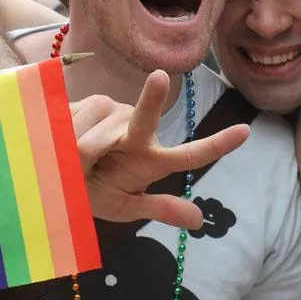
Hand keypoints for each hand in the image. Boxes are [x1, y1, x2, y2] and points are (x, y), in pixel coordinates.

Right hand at [72, 71, 249, 226]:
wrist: (54, 175)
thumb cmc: (94, 191)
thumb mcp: (125, 207)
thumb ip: (160, 209)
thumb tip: (199, 221)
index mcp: (152, 159)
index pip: (189, 155)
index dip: (217, 145)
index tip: (246, 131)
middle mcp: (137, 130)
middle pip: (146, 118)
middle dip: (153, 98)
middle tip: (158, 78)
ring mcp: (114, 112)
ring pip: (97, 135)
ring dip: (79, 155)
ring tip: (71, 163)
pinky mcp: (88, 102)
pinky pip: (75, 124)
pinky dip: (64, 140)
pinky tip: (61, 142)